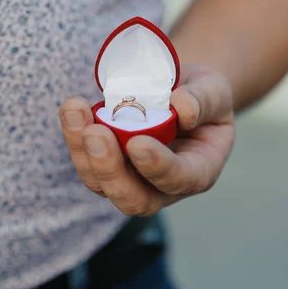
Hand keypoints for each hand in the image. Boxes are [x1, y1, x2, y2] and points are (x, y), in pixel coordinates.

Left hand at [59, 65, 234, 215]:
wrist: (176, 93)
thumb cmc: (201, 96)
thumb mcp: (214, 90)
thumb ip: (203, 100)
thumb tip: (182, 108)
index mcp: (198, 171)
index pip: (180, 180)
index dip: (158, 167)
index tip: (138, 144)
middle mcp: (162, 186)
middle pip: (133, 198)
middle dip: (109, 169)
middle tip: (95, 133)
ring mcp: (130, 178)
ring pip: (99, 183)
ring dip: (82, 150)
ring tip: (75, 110)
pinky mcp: (104, 163)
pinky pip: (85, 159)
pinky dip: (74, 135)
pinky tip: (73, 108)